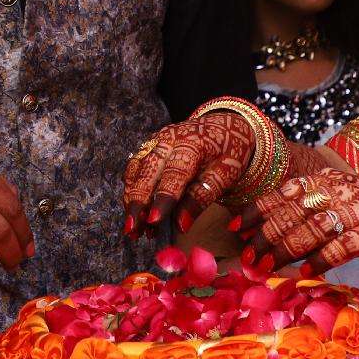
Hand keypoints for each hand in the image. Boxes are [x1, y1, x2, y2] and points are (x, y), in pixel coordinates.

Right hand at [122, 109, 254, 236]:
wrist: (223, 127)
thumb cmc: (227, 154)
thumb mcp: (225, 175)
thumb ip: (202, 198)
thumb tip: (180, 226)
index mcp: (192, 143)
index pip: (175, 174)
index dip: (163, 199)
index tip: (154, 221)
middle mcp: (168, 139)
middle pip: (147, 172)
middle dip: (137, 203)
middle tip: (133, 231)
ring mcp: (154, 141)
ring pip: (135, 172)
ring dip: (131, 201)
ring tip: (134, 230)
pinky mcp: (147, 147)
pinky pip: (133, 170)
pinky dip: (131, 192)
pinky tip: (136, 214)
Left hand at [247, 169, 358, 273]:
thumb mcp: (339, 192)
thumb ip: (309, 201)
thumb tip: (268, 222)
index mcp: (325, 180)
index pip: (283, 193)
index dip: (257, 211)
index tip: (237, 227)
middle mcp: (337, 193)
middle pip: (291, 215)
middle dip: (265, 238)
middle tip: (249, 257)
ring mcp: (354, 213)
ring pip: (308, 232)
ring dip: (284, 252)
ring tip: (267, 267)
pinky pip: (336, 250)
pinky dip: (317, 262)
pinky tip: (303, 271)